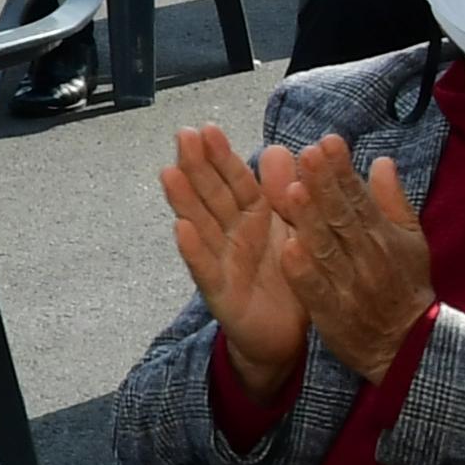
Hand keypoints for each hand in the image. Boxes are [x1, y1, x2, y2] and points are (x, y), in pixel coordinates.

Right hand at [160, 127, 309, 403]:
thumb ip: (285, 193)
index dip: (220, 156)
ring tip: (170, 173)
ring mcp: (222, 262)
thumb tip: (279, 148)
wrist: (287, 336)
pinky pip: (206, 269)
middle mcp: (232, 235)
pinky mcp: (221, 294)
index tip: (206, 128)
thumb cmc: (288, 278)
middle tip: (183, 136)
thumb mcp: (294, 230)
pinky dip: (194, 250)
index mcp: (254, 217)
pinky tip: (181, 229)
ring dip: (184, 200)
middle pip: (211, 196)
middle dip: (197, 167)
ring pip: (201, 225)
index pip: (235, 180)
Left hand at [264, 137, 439, 384]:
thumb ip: (393, 201)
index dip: (343, 170)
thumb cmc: (405, 285)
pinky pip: (317, 290)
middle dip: (325, 185)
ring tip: (293, 191)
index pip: (361, 198)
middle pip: (343, 217)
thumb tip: (382, 161)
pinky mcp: (333, 313)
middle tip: (307, 154)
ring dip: (309, 220)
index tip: (327, 142)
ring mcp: (350, 285)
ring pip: (327, 249)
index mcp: (385, 236)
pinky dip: (304, 271)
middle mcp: (368, 257)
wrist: (408, 346)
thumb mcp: (412, 241)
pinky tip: (289, 250)